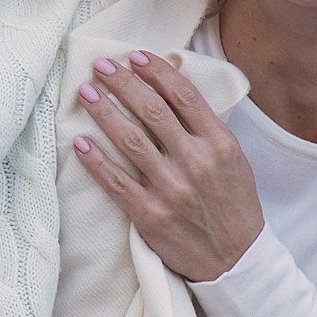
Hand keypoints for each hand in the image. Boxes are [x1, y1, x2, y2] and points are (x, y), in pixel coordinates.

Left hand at [71, 52, 262, 281]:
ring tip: (86, 93)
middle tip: (102, 66)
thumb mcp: (235, 159)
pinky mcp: (150, 215)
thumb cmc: (233, 204)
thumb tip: (173, 90)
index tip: (135, 56)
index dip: (156, 71)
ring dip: (104, 112)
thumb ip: (207, 128)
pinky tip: (80, 141)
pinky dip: (95, 160)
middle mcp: (196, 162)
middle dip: (123, 83)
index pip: (183, 96)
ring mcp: (171, 190)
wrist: (236, 260)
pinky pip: (115, 181)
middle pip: (152, 111)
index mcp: (220, 144)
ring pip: (130, 140)